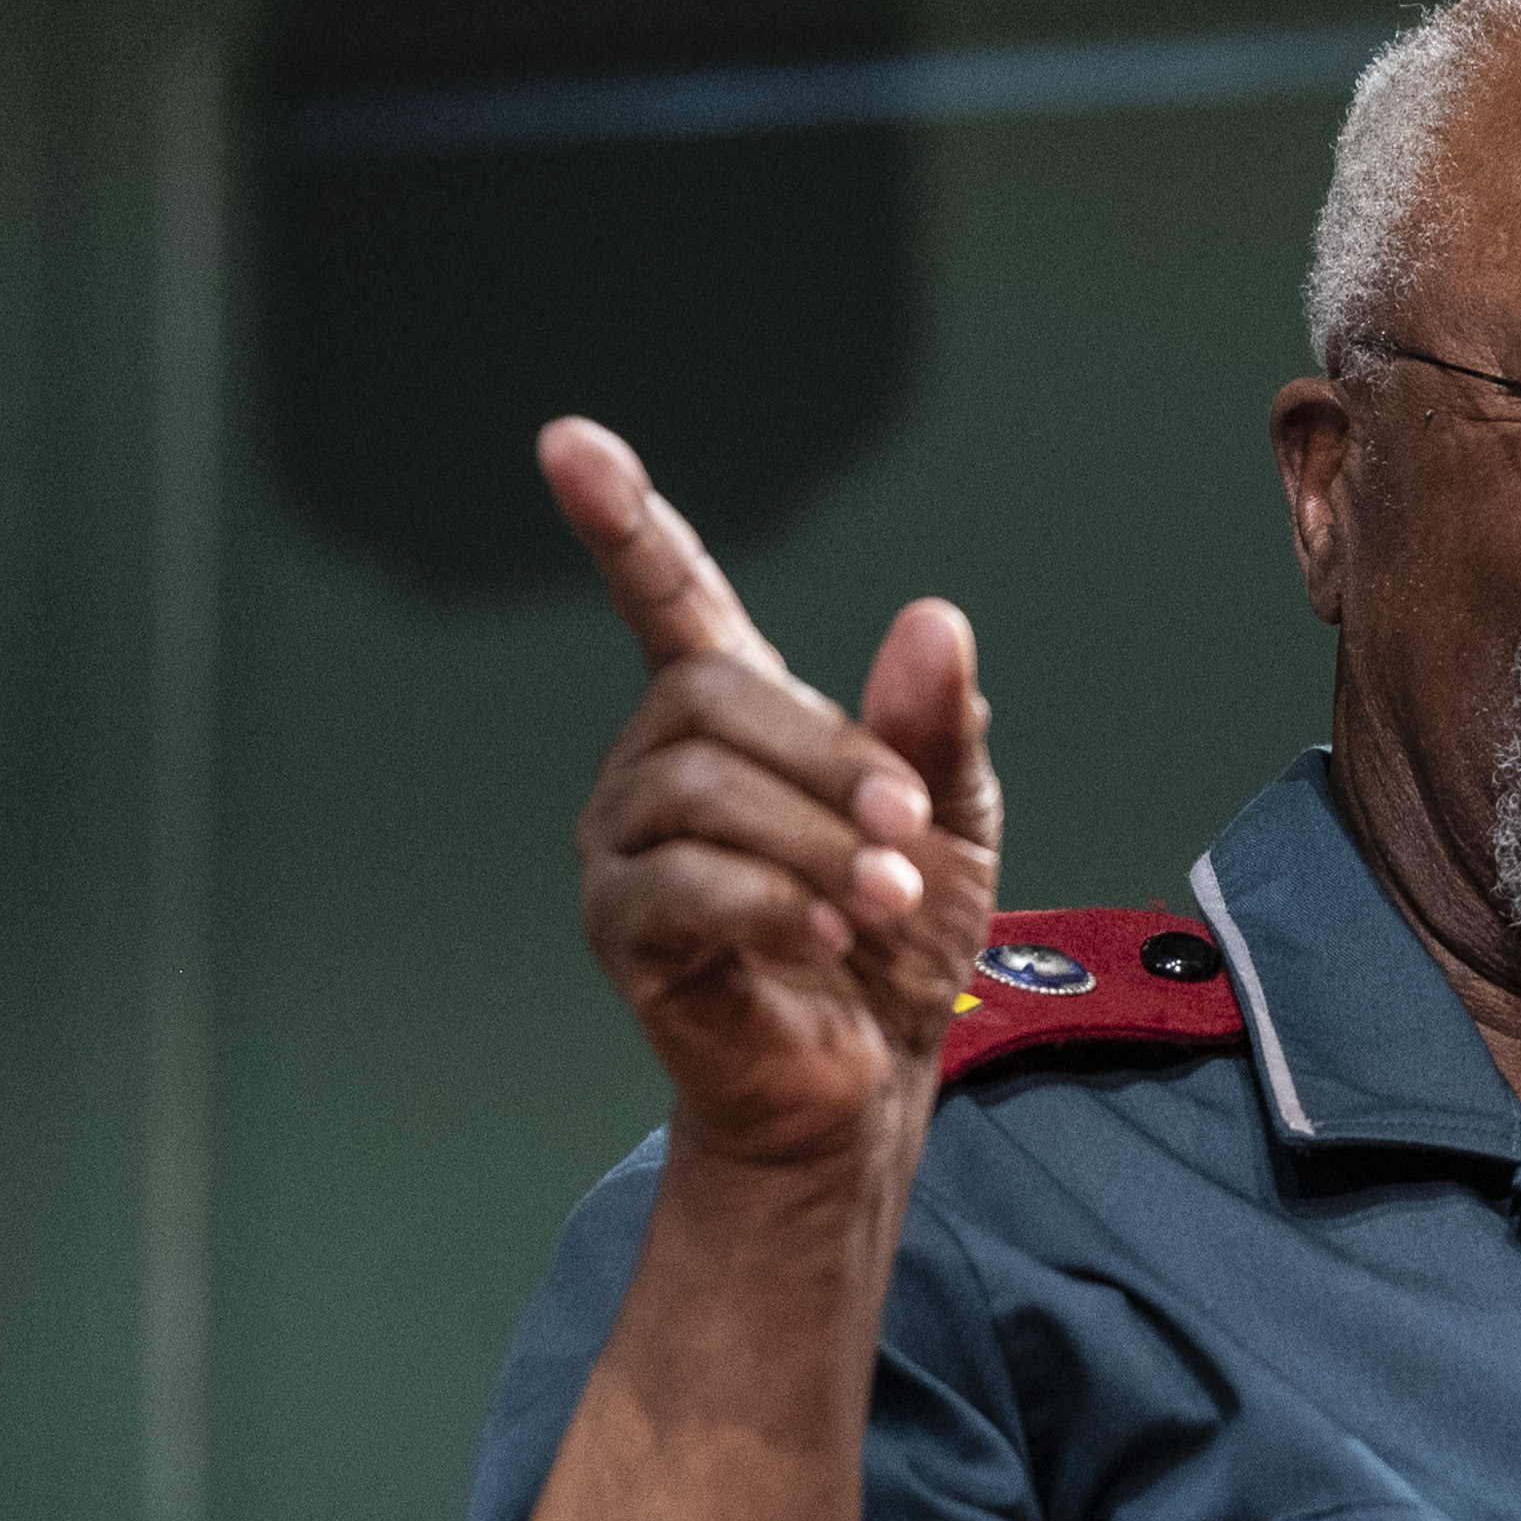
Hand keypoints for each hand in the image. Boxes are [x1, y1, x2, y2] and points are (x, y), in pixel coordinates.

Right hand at [543, 417, 1000, 1165]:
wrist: (870, 1075)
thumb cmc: (898, 943)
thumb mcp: (950, 820)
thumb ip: (936, 726)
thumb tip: (932, 619)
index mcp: (734, 717)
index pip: (666, 598)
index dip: (624, 523)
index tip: (570, 445)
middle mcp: (659, 762)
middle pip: (711, 697)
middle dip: (828, 759)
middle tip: (907, 831)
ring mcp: (628, 845)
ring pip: (703, 791)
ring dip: (816, 842)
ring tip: (884, 897)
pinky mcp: (624, 929)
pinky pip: (682, 885)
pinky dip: (774, 900)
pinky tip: (831, 929)